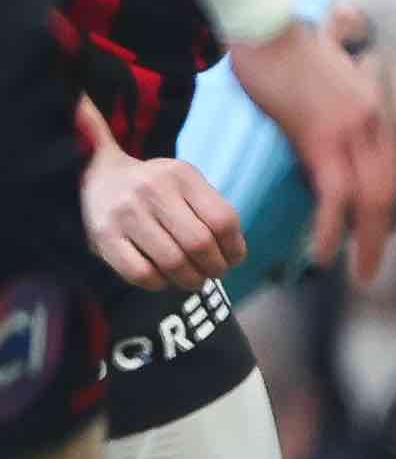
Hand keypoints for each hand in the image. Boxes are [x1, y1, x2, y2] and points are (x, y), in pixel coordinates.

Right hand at [71, 98, 239, 289]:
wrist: (97, 174)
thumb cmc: (156, 188)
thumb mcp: (186, 183)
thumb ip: (211, 211)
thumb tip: (233, 256)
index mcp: (181, 175)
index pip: (223, 221)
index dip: (235, 249)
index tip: (233, 260)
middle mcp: (152, 190)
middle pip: (200, 244)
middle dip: (214, 268)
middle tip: (213, 273)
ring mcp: (125, 213)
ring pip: (173, 262)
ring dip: (190, 280)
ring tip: (192, 279)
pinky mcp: (103, 235)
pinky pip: (141, 274)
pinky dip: (159, 283)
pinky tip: (163, 278)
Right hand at [219, 11, 395, 284]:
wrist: (267, 23)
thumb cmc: (286, 47)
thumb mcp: (330, 78)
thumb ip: (340, 105)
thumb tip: (330, 131)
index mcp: (374, 112)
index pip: (389, 171)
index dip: (384, 208)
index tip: (377, 234)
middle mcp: (372, 124)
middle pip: (387, 192)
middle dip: (381, 235)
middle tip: (372, 269)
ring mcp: (350, 131)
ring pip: (369, 199)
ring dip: (364, 242)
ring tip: (358, 274)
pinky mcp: (320, 137)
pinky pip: (333, 194)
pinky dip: (331, 228)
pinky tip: (324, 253)